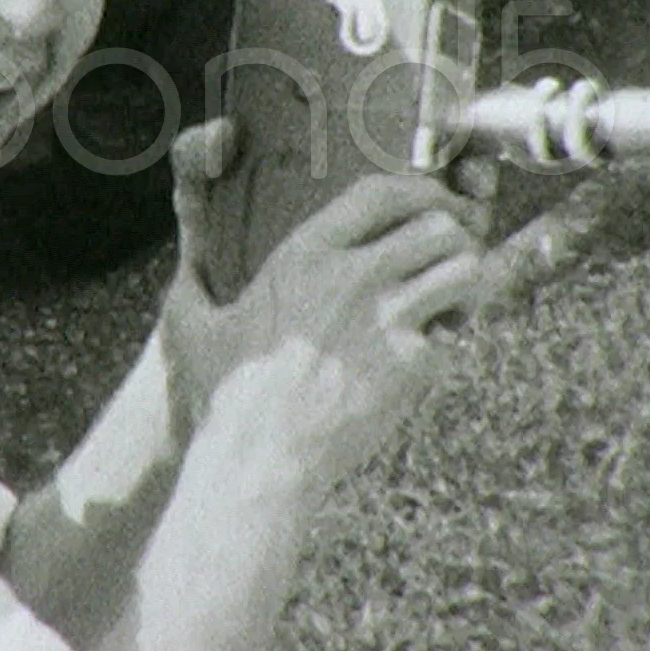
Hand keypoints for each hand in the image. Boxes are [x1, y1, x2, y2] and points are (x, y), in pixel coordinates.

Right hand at [158, 118, 491, 484]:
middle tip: (449, 257)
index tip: (431, 204)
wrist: (257, 459)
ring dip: (466, 283)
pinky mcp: (412, 365)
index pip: (383, 191)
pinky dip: (452, 340)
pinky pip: (458, 333)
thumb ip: (193, 279)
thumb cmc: (223, 393)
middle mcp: (352, 276)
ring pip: (465, 269)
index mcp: (304, 253)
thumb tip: (183, 266)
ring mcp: (387, 319)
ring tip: (449, 301)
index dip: (420, 190)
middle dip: (454, 237)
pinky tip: (428, 353)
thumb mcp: (195, 321)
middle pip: (439, 224)